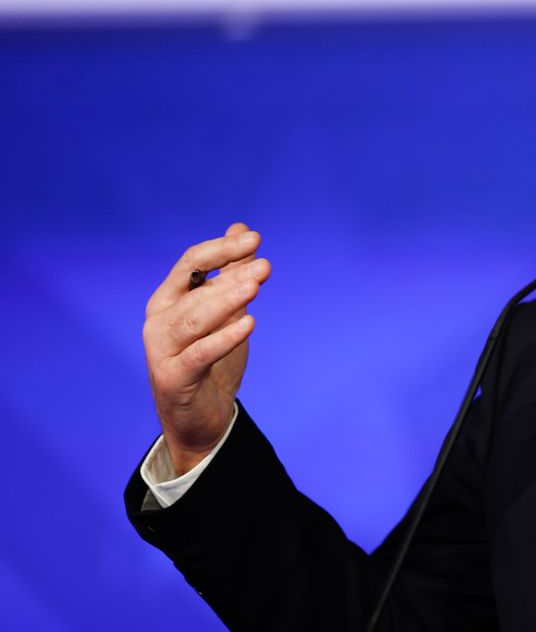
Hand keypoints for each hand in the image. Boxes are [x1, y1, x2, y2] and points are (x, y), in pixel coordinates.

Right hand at [143, 223, 270, 473]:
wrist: (200, 417)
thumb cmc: (211, 360)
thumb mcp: (225, 311)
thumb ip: (230, 272)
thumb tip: (241, 228)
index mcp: (169, 298)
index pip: (191, 263)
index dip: (222, 249)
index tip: (255, 238)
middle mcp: (159, 320)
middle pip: (195, 289)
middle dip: (231, 274)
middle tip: (265, 266)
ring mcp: (162, 350)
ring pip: (195, 320)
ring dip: (227, 301)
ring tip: (256, 286)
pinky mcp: (172, 378)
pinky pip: (199, 354)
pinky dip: (224, 338)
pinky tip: (249, 323)